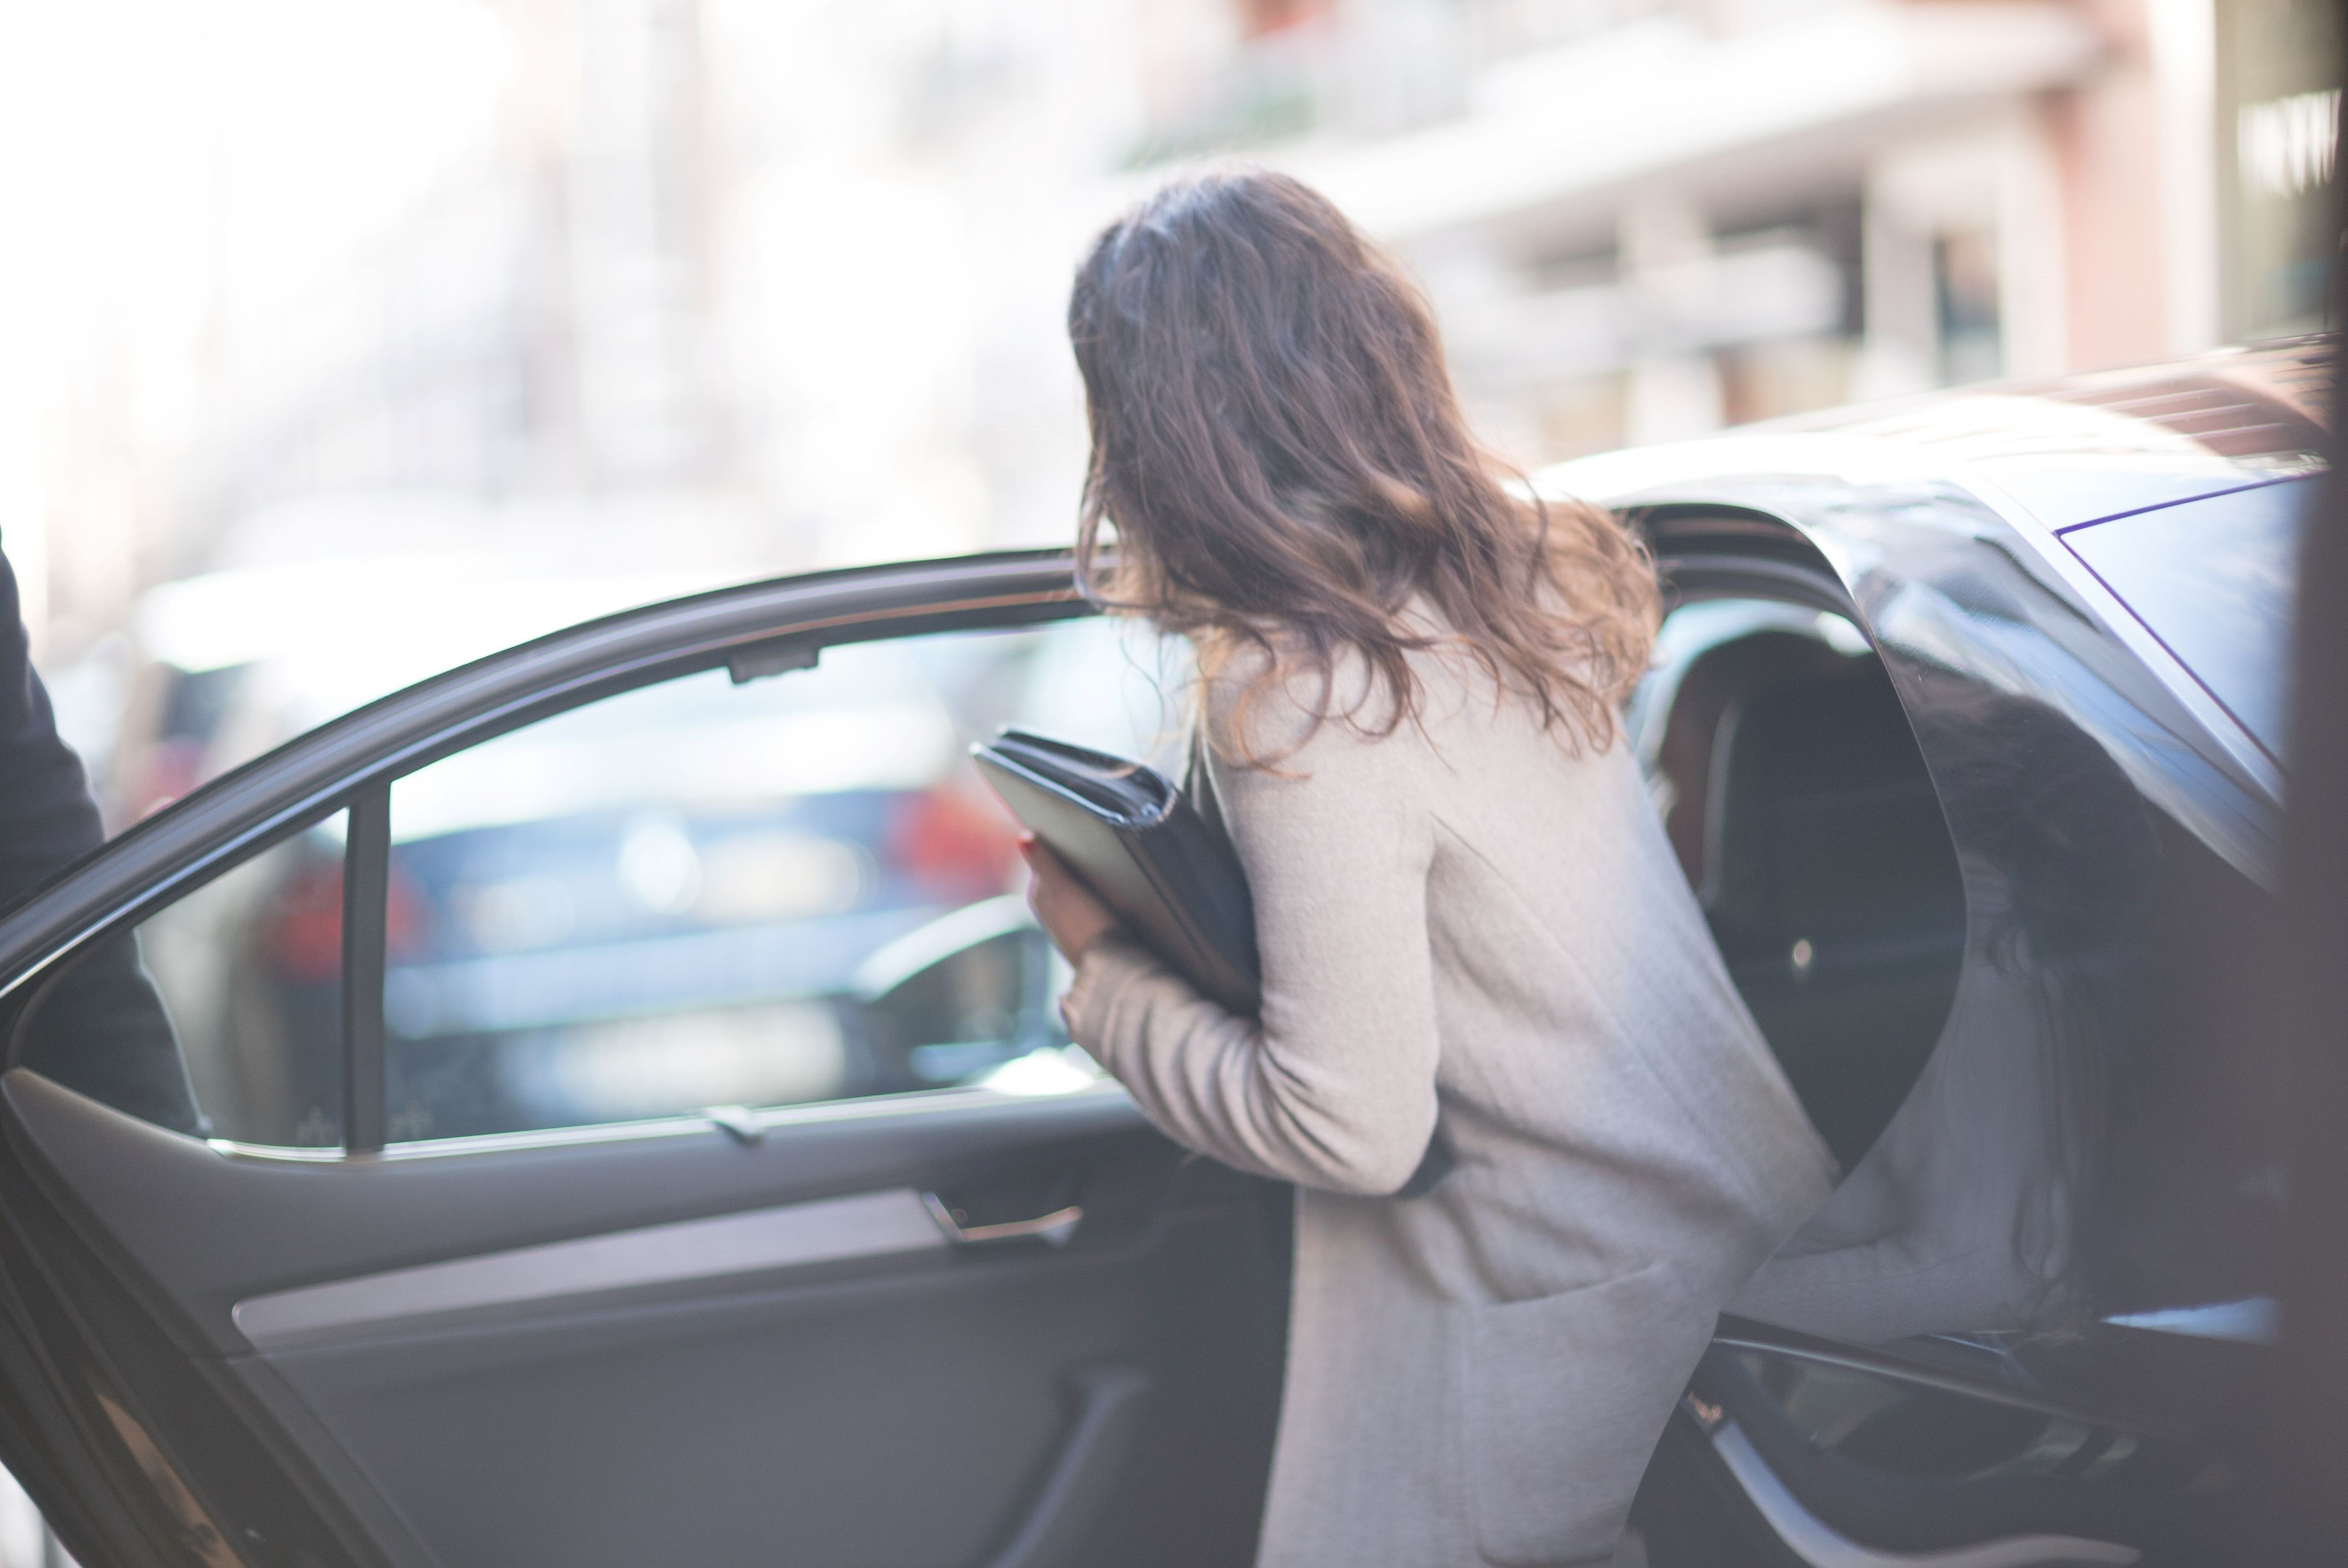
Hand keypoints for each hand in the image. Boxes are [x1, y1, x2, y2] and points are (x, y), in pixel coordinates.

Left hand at [1020, 837, 1119, 962]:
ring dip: (1085, 884)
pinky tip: (1110, 902)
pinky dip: (1095, 902)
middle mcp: (1049, 913)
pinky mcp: (1087, 938)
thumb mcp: (1063, 887)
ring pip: (1074, 895)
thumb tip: (1022, 837)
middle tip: (1094, 851)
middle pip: (1059, 879)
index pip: (1044, 863)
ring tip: (1105, 875)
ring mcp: (1067, 927)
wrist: (1110, 967)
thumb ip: (1043, 862)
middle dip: (1071, 866)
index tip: (1076, 836)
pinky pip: (1087, 911)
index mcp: (1040, 896)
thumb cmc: (1086, 925)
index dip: (1059, 849)